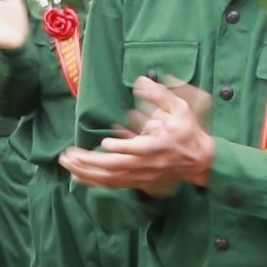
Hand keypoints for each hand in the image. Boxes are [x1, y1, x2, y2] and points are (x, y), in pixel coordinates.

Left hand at [59, 77, 213, 194]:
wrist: (200, 161)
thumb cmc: (188, 133)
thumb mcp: (180, 109)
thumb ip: (160, 95)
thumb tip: (141, 81)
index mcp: (159, 146)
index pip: (138, 150)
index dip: (121, 147)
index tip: (105, 141)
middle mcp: (148, 164)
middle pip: (116, 167)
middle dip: (91, 162)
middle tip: (68, 154)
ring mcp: (142, 175)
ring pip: (111, 178)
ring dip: (87, 172)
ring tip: (67, 163)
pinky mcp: (138, 181)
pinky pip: (113, 185)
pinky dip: (94, 181)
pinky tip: (77, 176)